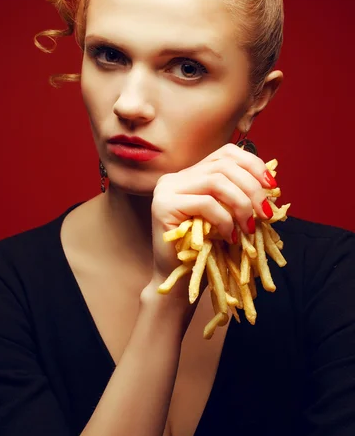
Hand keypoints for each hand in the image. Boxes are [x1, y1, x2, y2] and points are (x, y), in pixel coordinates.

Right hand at [149, 143, 274, 305]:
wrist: (182, 282)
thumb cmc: (209, 251)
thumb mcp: (230, 216)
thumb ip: (241, 195)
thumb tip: (271, 181)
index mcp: (191, 175)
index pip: (225, 154)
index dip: (252, 164)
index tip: (272, 186)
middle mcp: (176, 178)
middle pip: (223, 166)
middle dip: (252, 188)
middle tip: (266, 214)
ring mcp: (167, 190)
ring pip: (216, 181)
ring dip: (242, 204)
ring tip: (249, 228)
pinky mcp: (163, 205)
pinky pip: (205, 203)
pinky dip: (224, 219)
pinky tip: (230, 237)